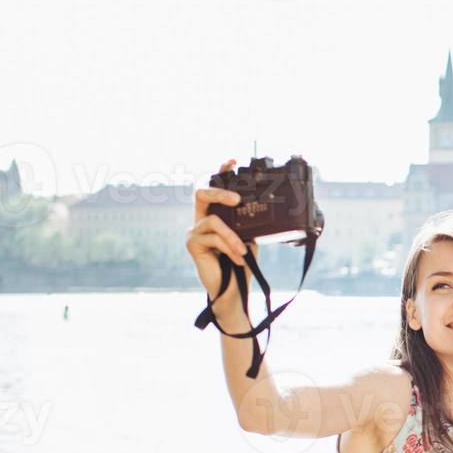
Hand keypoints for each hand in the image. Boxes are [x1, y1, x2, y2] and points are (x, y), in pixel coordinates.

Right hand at [185, 158, 258, 298]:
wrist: (233, 291)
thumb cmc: (240, 265)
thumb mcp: (248, 239)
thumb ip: (248, 223)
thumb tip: (261, 209)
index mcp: (215, 216)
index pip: (215, 190)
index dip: (220, 174)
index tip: (232, 161)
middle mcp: (201, 220)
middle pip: (201, 193)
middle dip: (219, 192)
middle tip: (237, 200)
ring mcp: (194, 231)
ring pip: (213, 221)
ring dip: (232, 237)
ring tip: (243, 251)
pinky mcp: (191, 243)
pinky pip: (212, 236)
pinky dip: (228, 247)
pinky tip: (237, 258)